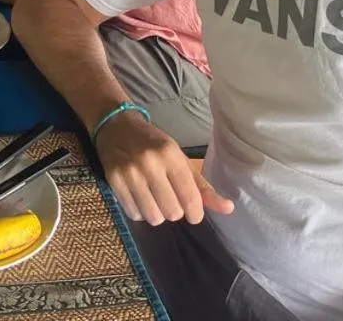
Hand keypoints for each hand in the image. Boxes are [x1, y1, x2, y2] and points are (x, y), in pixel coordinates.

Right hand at [94, 112, 234, 224]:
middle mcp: (150, 163)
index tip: (193, 212)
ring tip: (154, 198)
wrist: (115, 125)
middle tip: (169, 197)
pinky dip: (140, 211)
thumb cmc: (153, 143)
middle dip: (175, 211)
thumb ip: (202, 186)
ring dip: (157, 213)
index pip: (190, 200)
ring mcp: (129, 172)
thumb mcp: (180, 159)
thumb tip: (229, 208)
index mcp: (170, 154)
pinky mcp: (113, 180)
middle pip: (173, 213)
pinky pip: (134, 214)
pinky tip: (139, 196)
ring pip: (153, 217)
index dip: (195, 213)